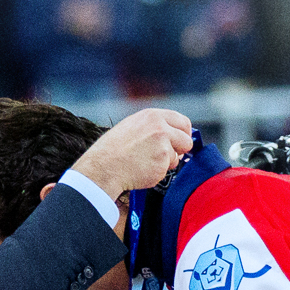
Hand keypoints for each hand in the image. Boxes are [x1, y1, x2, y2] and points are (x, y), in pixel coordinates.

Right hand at [71, 108, 193, 198]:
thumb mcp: (131, 127)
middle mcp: (160, 128)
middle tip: (166, 157)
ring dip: (164, 164)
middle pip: (186, 140)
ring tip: (143, 164)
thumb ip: (153, 127)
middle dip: (179, 151)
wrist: (103, 168)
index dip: (183, 134)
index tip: (180, 143)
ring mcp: (163, 145)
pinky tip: (141, 171)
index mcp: (152, 116)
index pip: (182, 122)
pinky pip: (167, 171)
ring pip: (176, 158)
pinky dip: (156, 174)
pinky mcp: (162, 162)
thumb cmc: (112, 151)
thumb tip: (171, 135)